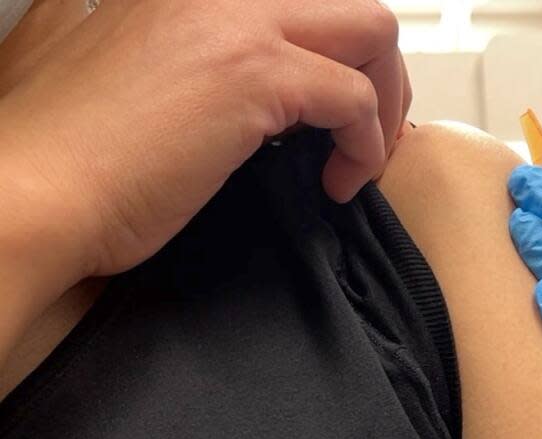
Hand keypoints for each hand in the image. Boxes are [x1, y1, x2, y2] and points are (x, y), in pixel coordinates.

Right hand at [0, 0, 409, 294]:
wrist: (31, 193)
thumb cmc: (60, 153)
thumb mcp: (81, 53)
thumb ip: (121, 28)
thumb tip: (120, 29)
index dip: (331, 47)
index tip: (331, 105)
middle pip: (350, 0)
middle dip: (378, 67)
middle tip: (365, 130)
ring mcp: (236, 23)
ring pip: (371, 29)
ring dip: (383, 101)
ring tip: (359, 160)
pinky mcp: (255, 77)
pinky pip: (356, 99)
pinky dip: (365, 147)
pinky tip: (337, 185)